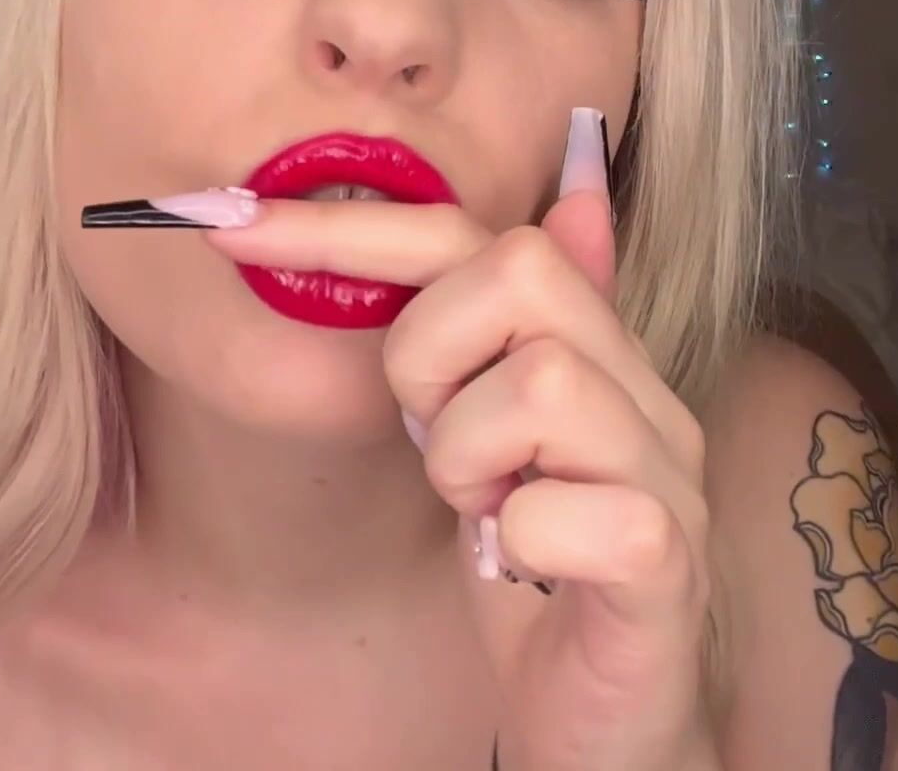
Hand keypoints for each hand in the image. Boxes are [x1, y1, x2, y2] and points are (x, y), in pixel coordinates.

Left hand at [201, 110, 719, 770]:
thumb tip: (564, 181)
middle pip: (524, 276)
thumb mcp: (492, 438)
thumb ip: (502, 329)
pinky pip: (573, 512)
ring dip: (466, 457)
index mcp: (597, 354)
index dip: (354, 226)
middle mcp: (645, 395)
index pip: (484, 237)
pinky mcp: (666, 562)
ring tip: (484, 510)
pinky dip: (517, 540)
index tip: (230, 226)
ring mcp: (667, 474)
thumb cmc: (541, 573)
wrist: (610, 720)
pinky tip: (522, 567)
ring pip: (544, 384)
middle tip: (432, 438)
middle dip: (428, 354)